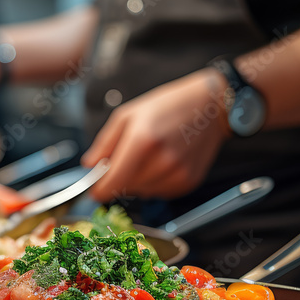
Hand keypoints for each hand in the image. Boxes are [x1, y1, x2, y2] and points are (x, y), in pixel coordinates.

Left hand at [83, 68, 231, 199]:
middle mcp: (160, 161)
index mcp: (141, 141)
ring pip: (142, 192)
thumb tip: (89, 166)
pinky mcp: (188, 182)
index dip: (99, 190)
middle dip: (120, 179)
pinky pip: (160, 192)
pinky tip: (163, 163)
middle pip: (125, 189)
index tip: (96, 189)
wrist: (210, 107)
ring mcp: (176, 174)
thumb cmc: (167, 106)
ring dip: (139, 181)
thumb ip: (105, 143)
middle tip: (129, 158)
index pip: (111, 184)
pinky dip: (156, 182)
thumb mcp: (128, 115)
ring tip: (150, 156)